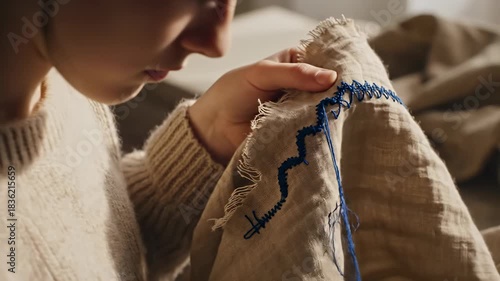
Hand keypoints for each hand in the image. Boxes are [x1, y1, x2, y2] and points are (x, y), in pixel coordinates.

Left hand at [187, 47, 337, 164]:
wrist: (213, 129)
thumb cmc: (233, 93)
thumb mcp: (262, 73)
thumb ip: (295, 73)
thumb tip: (331, 77)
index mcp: (294, 64)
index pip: (323, 61)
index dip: (334, 67)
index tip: (346, 75)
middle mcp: (301, 86)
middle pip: (326, 87)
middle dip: (331, 93)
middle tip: (338, 98)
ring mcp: (301, 110)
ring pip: (322, 110)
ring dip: (323, 113)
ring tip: (326, 114)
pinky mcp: (298, 132)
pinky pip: (313, 130)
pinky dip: (316, 130)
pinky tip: (320, 129)